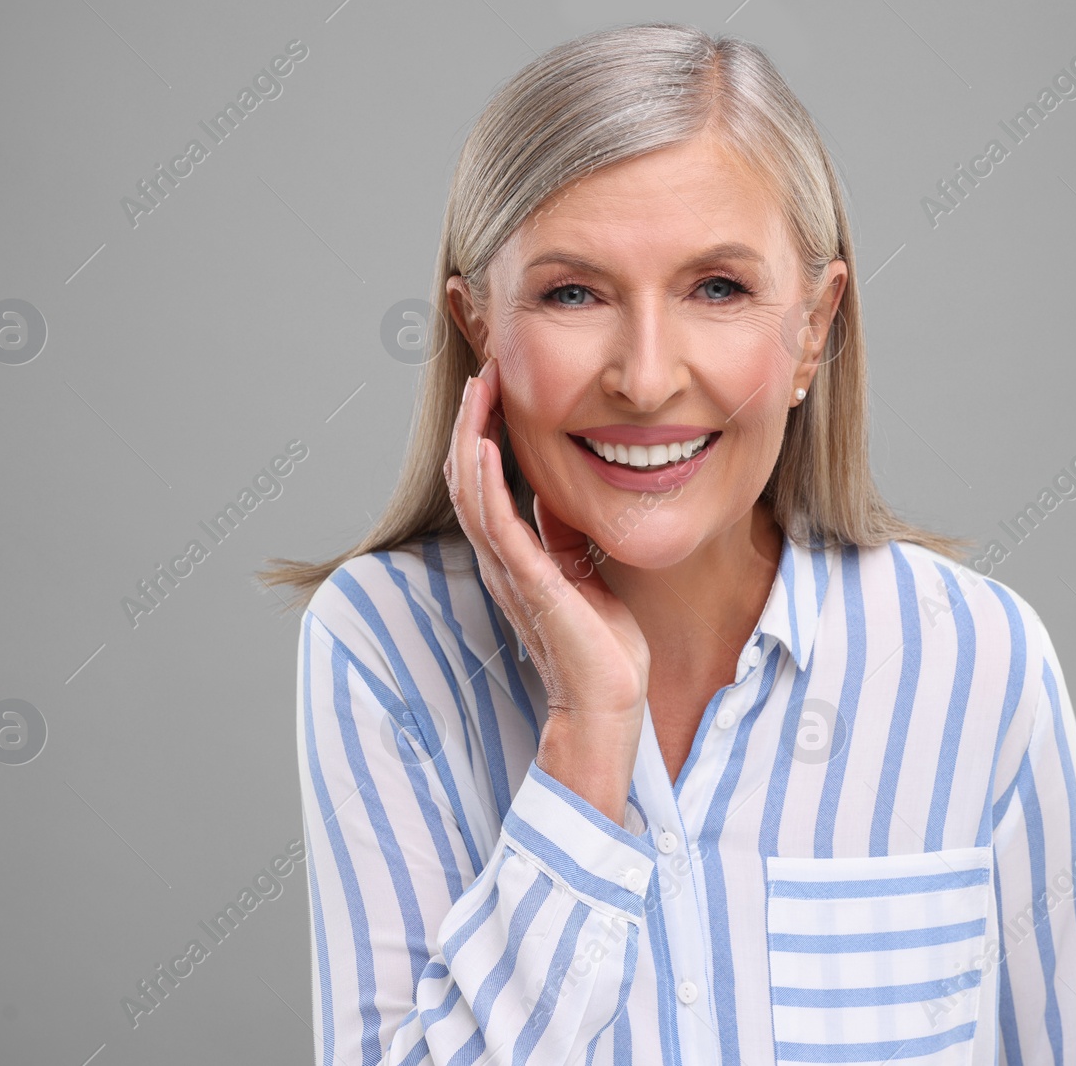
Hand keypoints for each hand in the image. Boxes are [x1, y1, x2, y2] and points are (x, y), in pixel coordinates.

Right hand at [443, 357, 649, 818]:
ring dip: (471, 437)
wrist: (609, 702)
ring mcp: (510, 572)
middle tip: (482, 373)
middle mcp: (501, 560)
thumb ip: (562, 534)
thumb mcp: (583, 571)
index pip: (483, 483)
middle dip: (470, 422)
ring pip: (471, 492)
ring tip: (477, 392)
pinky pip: (496, 525)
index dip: (482, 433)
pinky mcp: (530, 584)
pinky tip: (484, 446)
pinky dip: (486, 482)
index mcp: (513, 556)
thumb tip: (556, 492)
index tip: (495, 387)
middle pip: (466, 478)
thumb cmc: (602, 645)